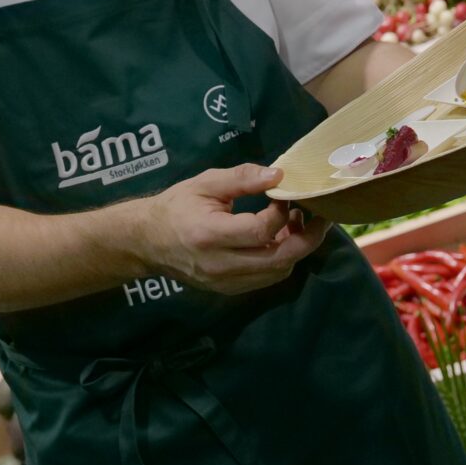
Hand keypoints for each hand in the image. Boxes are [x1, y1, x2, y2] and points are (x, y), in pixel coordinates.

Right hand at [139, 165, 327, 295]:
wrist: (146, 241)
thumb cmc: (176, 206)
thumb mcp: (206, 183)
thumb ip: (242, 178)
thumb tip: (279, 174)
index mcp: (210, 235)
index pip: (261, 231)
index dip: (281, 212)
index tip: (284, 193)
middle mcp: (219, 265)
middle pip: (278, 260)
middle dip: (306, 238)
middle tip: (318, 216)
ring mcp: (224, 282)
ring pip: (276, 273)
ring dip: (295, 250)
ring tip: (295, 224)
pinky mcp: (228, 290)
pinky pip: (265, 279)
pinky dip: (279, 260)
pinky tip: (278, 239)